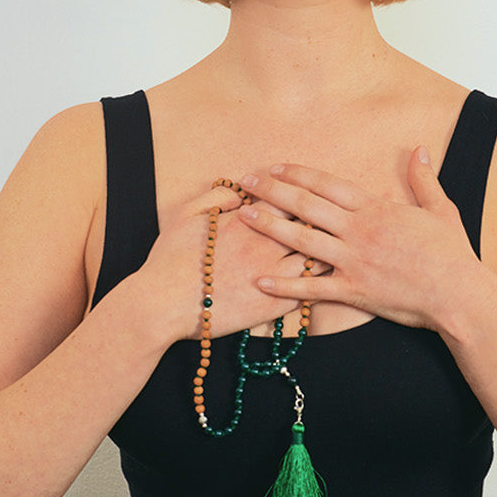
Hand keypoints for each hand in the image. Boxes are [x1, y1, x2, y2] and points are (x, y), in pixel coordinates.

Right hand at [139, 181, 324, 342]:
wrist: (162, 304)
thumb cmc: (170, 258)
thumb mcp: (188, 215)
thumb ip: (218, 197)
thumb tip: (242, 190)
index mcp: (246, 222)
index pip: (288, 200)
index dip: (299, 197)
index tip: (304, 198)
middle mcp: (264, 246)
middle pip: (308, 226)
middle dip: (320, 221)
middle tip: (328, 220)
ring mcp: (271, 276)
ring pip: (315, 258)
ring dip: (325, 250)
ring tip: (333, 247)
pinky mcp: (272, 307)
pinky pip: (308, 291)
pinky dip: (319, 282)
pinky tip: (323, 278)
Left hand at [237, 150, 484, 331]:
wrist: (460, 295)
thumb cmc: (453, 254)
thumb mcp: (441, 209)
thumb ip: (423, 179)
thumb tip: (420, 148)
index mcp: (377, 209)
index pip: (328, 185)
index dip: (298, 174)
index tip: (275, 167)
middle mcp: (359, 230)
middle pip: (307, 205)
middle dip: (273, 191)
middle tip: (245, 183)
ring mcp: (354, 261)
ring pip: (302, 240)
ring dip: (270, 226)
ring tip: (244, 217)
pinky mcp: (354, 291)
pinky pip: (312, 288)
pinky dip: (284, 284)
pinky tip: (259, 279)